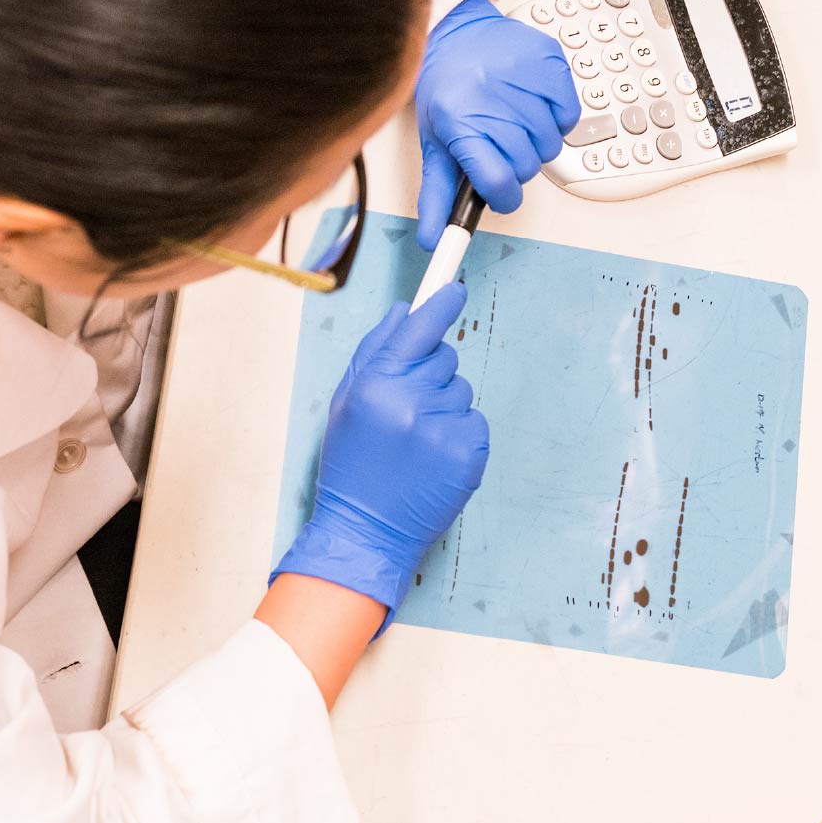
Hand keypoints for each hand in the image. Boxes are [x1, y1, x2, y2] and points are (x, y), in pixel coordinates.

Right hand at [272, 284, 489, 628]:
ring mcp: (445, 431)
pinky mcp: (470, 455)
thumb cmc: (352, 467)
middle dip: (431, 371)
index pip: (419, 328)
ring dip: (444, 405)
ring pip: (462, 390)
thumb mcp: (346, 403)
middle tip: (408, 405)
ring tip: (416, 439)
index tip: (454, 290)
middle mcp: (413, 403)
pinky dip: (459, 432)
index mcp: (377, 386)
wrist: (366, 531)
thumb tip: (405, 311)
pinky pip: (475, 421)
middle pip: (446, 357)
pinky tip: (433, 455)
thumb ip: (374, 352)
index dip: (441, 304)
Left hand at [414, 0, 580, 249]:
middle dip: (515, 163)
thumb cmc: (445, 90)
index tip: (500, 191)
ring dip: (535, 140)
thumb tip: (432, 239)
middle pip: (526, 167)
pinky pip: (569, 116)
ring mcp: (525, 81)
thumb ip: (436, 195)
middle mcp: (494, 102)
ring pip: (550, 145)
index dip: (502, 196)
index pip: (497, 183)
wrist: (456, 33)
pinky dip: (555, 117)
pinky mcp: (550, 64)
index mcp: (462, 124)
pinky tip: (532, 102)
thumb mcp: (434, 143)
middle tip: (498, 140)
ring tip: (513, 118)